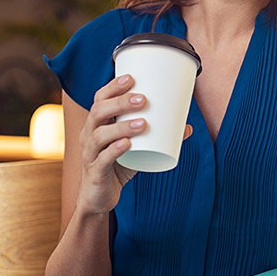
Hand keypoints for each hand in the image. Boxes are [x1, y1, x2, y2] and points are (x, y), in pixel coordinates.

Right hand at [77, 74, 192, 215]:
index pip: (100, 99)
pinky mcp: (95, 173)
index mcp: (98, 124)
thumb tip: (187, 127)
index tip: (131, 78)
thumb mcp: (138, 147)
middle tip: (143, 99)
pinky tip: (126, 145)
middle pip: (98, 112)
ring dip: (122, 126)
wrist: (100, 197)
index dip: (113, 87)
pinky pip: (102, 160)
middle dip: (120, 103)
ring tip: (143, 123)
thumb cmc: (118, 164)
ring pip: (99, 135)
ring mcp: (90, 154)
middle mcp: (89, 135)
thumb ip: (159, 136)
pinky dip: (114, 151)